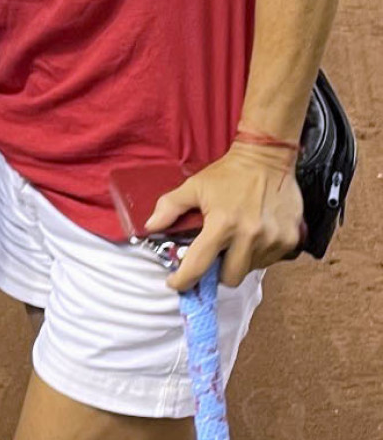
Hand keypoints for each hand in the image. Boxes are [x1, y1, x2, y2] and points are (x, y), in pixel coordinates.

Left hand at [145, 141, 303, 291]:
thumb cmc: (229, 173)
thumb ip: (170, 207)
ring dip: (240, 261)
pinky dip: (259, 254)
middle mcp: (249, 235)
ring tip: (237, 239)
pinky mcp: (290, 239)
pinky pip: (270, 260)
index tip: (176, 283)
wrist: (267, 156)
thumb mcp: (195, 186)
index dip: (183, 280)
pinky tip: (255, 235)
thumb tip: (150, 226)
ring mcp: (272, 239)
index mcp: (222, 223)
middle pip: (229, 277)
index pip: (198, 265)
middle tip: (216, 254)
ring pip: (250, 269)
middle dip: (218, 271)